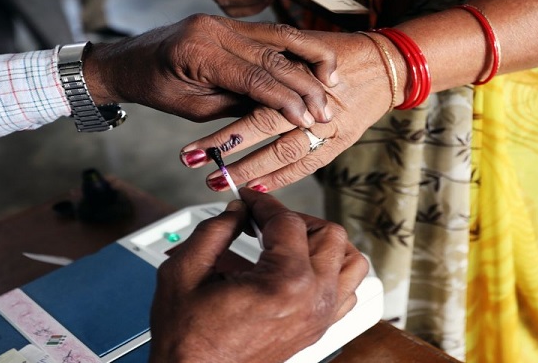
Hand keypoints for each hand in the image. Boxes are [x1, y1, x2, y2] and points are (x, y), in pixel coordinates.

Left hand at [84, 14, 337, 127]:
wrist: (130, 60)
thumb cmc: (156, 88)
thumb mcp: (193, 108)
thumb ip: (235, 106)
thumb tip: (277, 112)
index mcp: (198, 52)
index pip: (254, 77)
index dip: (285, 99)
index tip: (307, 119)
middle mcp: (213, 29)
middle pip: (272, 55)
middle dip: (304, 84)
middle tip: (327, 109)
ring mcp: (222, 21)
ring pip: (278, 37)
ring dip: (309, 59)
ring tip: (332, 81)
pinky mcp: (230, 22)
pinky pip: (271, 32)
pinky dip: (298, 47)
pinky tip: (317, 62)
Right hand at [148, 188, 368, 362]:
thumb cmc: (188, 337)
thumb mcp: (185, 270)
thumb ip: (215, 229)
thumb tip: (237, 210)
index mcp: (285, 282)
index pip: (288, 221)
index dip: (264, 203)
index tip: (250, 199)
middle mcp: (313, 299)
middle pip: (330, 235)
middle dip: (296, 219)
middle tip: (266, 220)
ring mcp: (320, 316)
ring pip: (351, 262)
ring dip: (325, 243)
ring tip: (292, 240)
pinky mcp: (318, 328)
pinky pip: (347, 291)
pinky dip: (333, 272)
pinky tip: (303, 268)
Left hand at [178, 31, 402, 191]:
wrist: (388, 64)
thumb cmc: (338, 52)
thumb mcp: (298, 50)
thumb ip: (265, 71)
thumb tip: (223, 93)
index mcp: (299, 66)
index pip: (255, 98)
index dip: (223, 126)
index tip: (192, 146)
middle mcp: (314, 96)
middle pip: (265, 124)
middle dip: (227, 149)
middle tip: (194, 164)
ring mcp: (330, 120)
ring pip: (285, 148)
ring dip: (250, 168)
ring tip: (218, 182)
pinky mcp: (342, 139)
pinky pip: (308, 163)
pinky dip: (282, 176)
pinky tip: (257, 187)